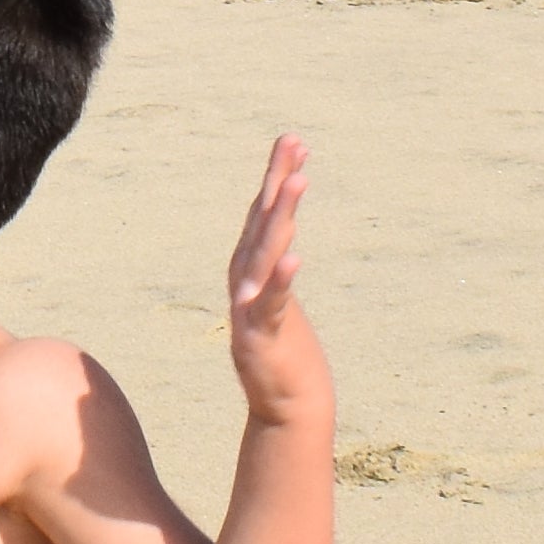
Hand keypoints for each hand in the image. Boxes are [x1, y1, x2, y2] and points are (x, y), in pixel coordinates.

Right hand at [226, 132, 322, 419]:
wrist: (285, 403)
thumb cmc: (287, 348)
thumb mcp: (276, 293)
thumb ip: (273, 261)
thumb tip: (280, 229)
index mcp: (251, 266)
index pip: (264, 211)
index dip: (277, 175)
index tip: (294, 140)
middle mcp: (246, 278)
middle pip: (263, 221)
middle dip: (279, 181)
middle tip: (293, 143)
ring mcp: (251, 304)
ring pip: (267, 251)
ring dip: (281, 215)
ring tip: (297, 183)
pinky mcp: (260, 333)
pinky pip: (272, 301)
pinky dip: (280, 279)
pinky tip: (293, 257)